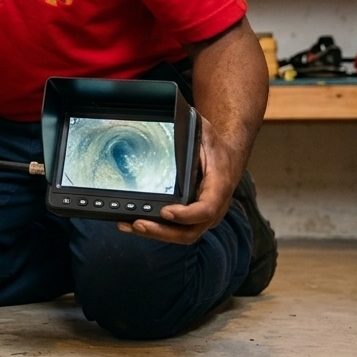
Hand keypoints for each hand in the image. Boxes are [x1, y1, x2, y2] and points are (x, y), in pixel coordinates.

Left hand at [118, 114, 238, 244]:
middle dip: (163, 231)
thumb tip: (171, 121)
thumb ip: (191, 130)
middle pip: (190, 231)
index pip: (206, 209)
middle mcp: (214, 207)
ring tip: (129, 225)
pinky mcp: (193, 218)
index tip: (166, 211)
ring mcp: (204, 216)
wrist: (227, 155)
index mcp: (219, 186)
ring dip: (154, 233)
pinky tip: (133, 223)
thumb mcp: (204, 131)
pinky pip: (176, 230)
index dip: (187, 215)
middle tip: (139, 223)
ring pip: (181, 235)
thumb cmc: (214, 143)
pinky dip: (156, 229)